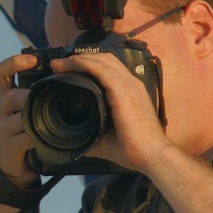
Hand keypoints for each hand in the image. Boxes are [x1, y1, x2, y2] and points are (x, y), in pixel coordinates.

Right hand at [0, 53, 39, 186]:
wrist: (12, 164)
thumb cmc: (24, 131)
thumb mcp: (26, 109)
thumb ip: (37, 94)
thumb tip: (66, 74)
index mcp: (4, 96)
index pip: (2, 72)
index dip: (16, 62)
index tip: (34, 58)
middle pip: (12, 96)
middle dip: (32, 96)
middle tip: (52, 98)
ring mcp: (0, 129)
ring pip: (18, 118)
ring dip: (36, 118)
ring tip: (51, 120)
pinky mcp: (7, 147)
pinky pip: (23, 139)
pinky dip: (37, 139)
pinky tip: (46, 139)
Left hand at [49, 51, 169, 171]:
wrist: (151, 155)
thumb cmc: (133, 149)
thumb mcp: (106, 139)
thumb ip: (91, 134)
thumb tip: (74, 139)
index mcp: (129, 91)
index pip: (109, 68)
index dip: (89, 64)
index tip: (68, 70)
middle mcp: (131, 84)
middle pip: (105, 59)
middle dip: (81, 58)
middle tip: (60, 65)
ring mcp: (129, 85)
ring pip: (102, 60)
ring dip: (78, 59)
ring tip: (60, 64)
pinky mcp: (123, 91)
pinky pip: (102, 70)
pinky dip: (85, 64)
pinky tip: (72, 65)